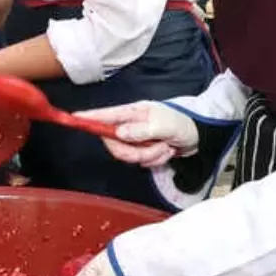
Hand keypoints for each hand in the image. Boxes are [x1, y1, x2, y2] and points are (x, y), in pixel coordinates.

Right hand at [76, 101, 196, 167]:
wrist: (201, 135)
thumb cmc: (183, 123)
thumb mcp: (163, 125)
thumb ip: (140, 130)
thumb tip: (118, 134)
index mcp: (133, 113)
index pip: (106, 115)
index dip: (90, 118)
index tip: (75, 117)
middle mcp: (130, 125)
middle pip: (114, 143)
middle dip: (135, 151)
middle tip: (156, 148)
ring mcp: (137, 139)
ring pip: (128, 155)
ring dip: (150, 156)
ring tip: (166, 148)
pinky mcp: (143, 150)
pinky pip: (139, 162)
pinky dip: (154, 160)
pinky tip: (167, 151)